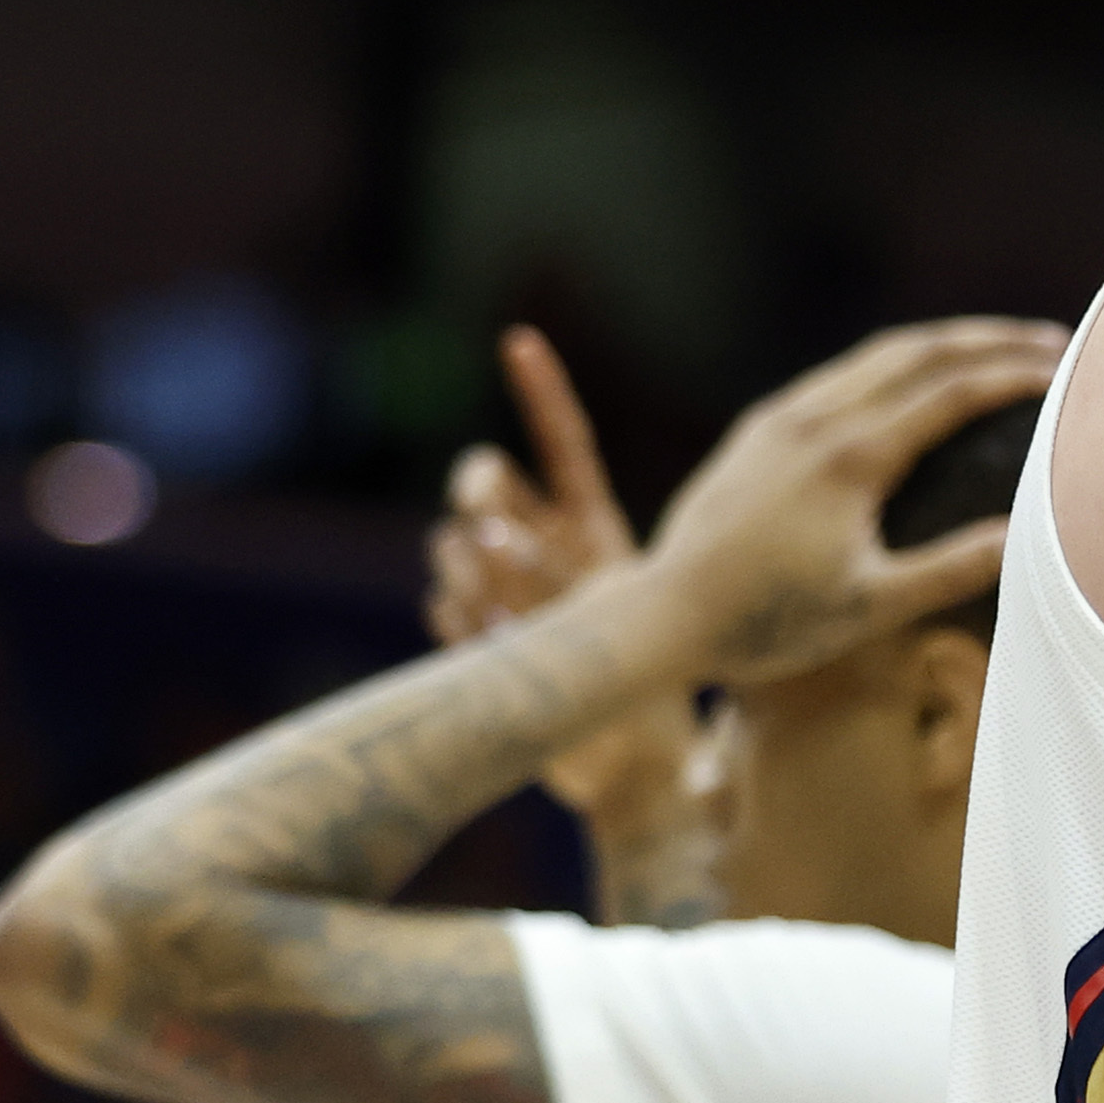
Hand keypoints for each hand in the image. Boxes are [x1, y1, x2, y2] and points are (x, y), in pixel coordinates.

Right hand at [428, 330, 682, 823]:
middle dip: (476, 486)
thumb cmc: (660, 685)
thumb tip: (490, 533)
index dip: (540, 391)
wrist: (638, 762)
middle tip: (493, 514)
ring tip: (507, 603)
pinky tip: (487, 638)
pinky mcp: (477, 638)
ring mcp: (505, 589)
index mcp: (594, 524)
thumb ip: (571, 571)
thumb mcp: (634, 616)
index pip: (560, 442)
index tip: (520, 340)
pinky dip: (456, 615)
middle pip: (486, 483)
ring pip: (454, 543)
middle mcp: (543, 546)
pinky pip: (443, 607)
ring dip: (467, 560)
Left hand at [620, 316, 1070, 687]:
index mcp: (850, 457)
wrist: (662, 614)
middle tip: (1053, 341)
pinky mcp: (760, 429)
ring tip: (996, 349)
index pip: (951, 392)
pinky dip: (895, 364)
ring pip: (877, 355)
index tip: (1067, 371)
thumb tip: (1025, 538)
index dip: (1015, 376)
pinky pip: (841, 375)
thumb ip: (950, 569)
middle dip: (991, 340)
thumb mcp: (869, 607)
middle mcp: (815, 420)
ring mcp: (782, 418)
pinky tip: (912, 382)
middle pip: (919, 351)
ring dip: (944, 344)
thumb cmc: (766, 621)